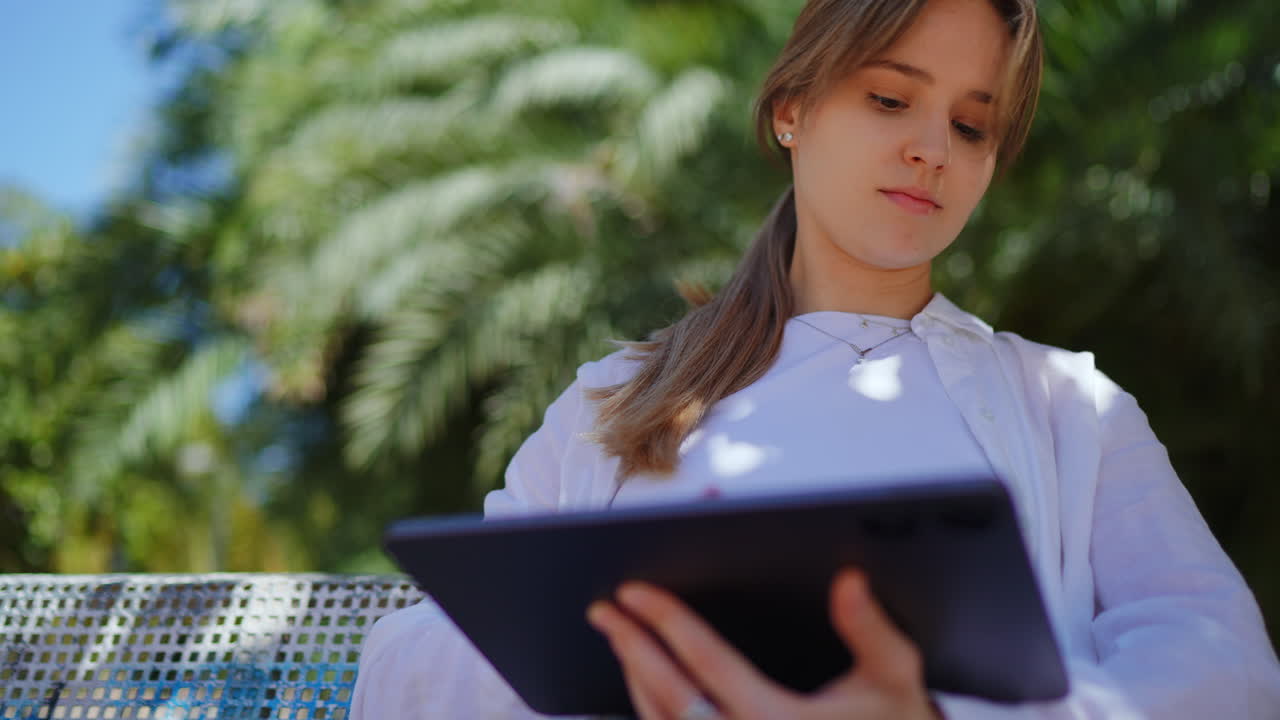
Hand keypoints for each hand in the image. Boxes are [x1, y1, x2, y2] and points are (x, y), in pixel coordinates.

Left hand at [586, 568, 942, 719]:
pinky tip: (644, 684)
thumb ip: (870, 628)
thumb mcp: (894, 678)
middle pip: (669, 696)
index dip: (667, 620)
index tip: (634, 591)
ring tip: (618, 638)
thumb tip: (849, 579)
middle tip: (603, 609)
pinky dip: (652, 712)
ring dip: (634, 680)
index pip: (707, 662)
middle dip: (631, 646)